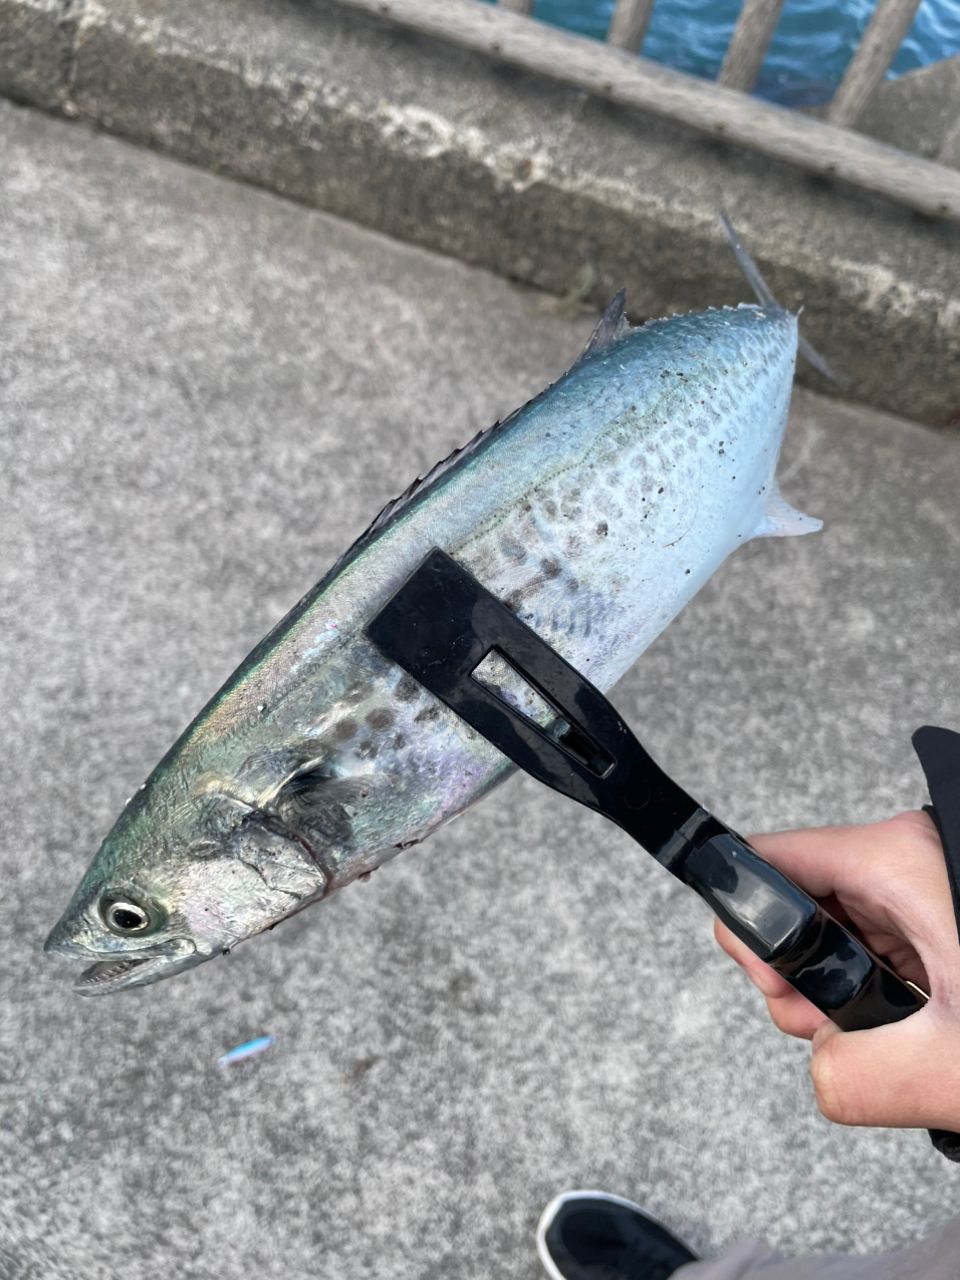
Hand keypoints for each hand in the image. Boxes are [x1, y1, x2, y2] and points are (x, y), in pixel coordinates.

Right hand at [715, 812, 959, 1131]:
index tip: (779, 983)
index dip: (752, 921)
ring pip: (833, 931)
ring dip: (836, 994)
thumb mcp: (956, 1065)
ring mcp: (922, 893)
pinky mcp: (940, 925)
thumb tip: (823, 1070)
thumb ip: (855, 1075)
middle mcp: (905, 862)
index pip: (770, 859)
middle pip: (796, 901)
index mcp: (899, 860)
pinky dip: (873, 996)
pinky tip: (902, 1032)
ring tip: (878, 1039)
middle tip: (830, 1028)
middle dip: (795, 974)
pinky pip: (872, 950)